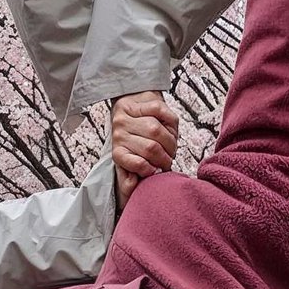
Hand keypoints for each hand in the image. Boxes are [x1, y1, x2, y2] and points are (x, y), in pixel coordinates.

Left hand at [108, 91, 179, 206]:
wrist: (130, 103)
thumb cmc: (132, 137)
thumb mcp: (129, 160)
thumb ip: (129, 176)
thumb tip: (132, 186)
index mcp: (117, 150)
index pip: (137, 164)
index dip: (152, 169)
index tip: (157, 169)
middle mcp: (119, 132)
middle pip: (151, 148)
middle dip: (166, 156)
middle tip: (168, 157)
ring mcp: (128, 116)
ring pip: (157, 131)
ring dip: (171, 140)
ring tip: (170, 144)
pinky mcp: (140, 102)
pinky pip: (162, 113)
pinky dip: (171, 122)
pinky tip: (169, 127)